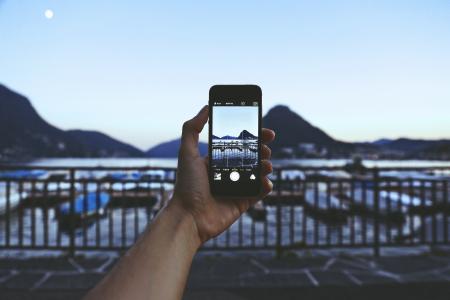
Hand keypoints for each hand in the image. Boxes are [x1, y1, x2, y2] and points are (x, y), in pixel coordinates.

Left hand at [170, 105, 274, 243]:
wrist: (189, 218)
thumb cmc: (186, 186)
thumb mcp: (186, 153)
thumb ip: (192, 129)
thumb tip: (206, 107)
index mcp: (216, 161)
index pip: (238, 145)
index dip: (252, 136)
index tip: (264, 130)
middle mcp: (227, 173)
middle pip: (251, 157)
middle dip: (262, 149)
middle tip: (266, 147)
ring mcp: (236, 188)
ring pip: (258, 173)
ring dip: (266, 166)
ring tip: (266, 164)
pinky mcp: (243, 203)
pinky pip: (259, 193)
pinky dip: (266, 186)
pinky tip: (266, 181)